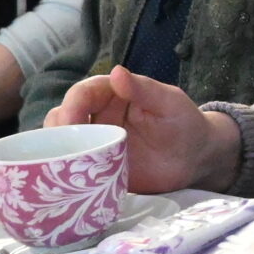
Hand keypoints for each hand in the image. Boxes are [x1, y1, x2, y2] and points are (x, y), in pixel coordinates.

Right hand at [47, 66, 238, 192]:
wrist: (196, 159)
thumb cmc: (185, 124)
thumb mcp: (170, 103)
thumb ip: (145, 89)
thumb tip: (116, 71)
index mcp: (112, 94)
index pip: (83, 93)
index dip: (72, 105)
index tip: (71, 122)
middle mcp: (97, 117)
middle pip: (63, 118)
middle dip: (58, 131)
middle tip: (62, 149)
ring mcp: (95, 144)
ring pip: (63, 144)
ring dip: (58, 152)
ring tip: (62, 166)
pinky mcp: (97, 168)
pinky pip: (75, 169)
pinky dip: (66, 173)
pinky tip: (66, 182)